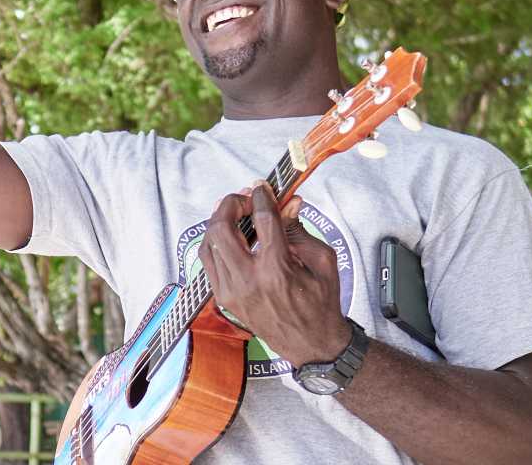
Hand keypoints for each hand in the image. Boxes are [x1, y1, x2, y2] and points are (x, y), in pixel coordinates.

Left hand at [200, 182, 352, 366]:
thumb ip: (299, 229)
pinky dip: (215, 243)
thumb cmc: (321, 302)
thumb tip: (288, 203)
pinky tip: (228, 235)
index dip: (261, 196)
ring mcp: (232, 291)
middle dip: (230, 205)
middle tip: (244, 199)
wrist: (312, 344)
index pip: (261, 219)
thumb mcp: (322, 261)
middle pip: (222, 228)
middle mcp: (249, 280)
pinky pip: (209, 262)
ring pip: (209, 244)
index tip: (262, 187)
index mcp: (277, 269)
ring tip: (234, 212)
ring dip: (219, 222)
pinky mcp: (225, 299)